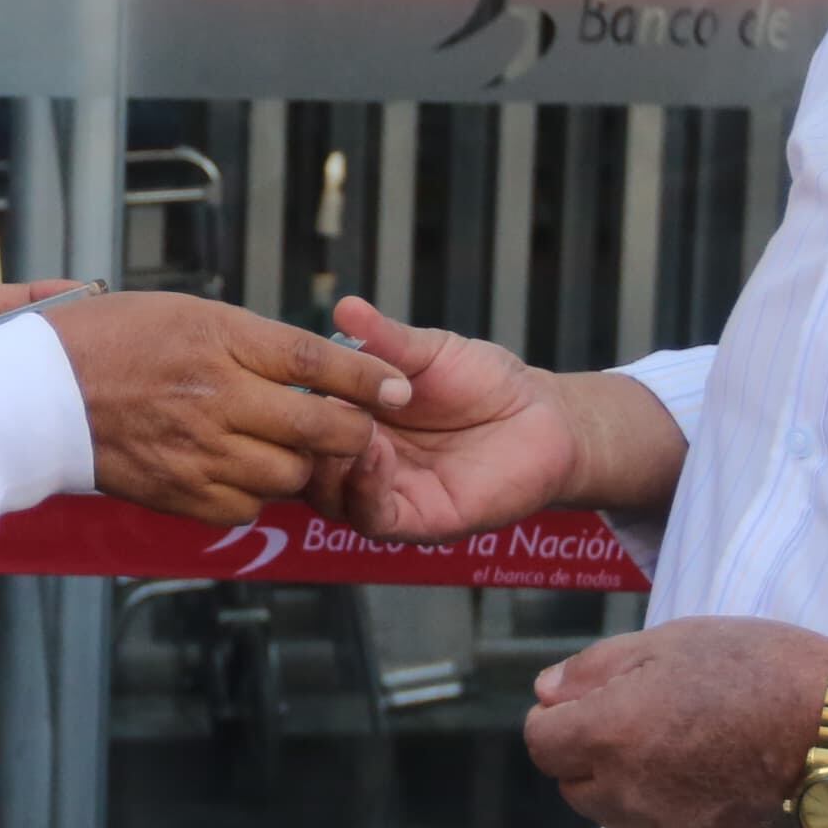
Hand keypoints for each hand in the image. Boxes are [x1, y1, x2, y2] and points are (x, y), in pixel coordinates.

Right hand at [45, 291, 412, 527]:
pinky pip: (245, 507)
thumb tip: (310, 361)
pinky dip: (254, 494)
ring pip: (288, 476)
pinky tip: (239, 473)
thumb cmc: (107, 341)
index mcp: (217, 338)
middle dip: (352, 432)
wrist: (35, 394)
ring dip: (298, 465)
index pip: (315, 362)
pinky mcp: (179, 493)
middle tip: (358, 429)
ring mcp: (198, 451)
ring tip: (282, 449)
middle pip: (317, 428)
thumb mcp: (185, 313)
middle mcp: (215, 397)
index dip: (366, 377)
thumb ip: (249, 340)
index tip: (400, 387)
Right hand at [306, 298, 686, 541]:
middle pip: (301, 464)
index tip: (283, 376)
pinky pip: (375, 517)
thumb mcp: (428, 352)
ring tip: (343, 429)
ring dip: (325, 467)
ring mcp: (386, 493)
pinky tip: (373, 453)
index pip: (298, 420)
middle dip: (297, 440)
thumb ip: (385, 339)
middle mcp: (360, 462)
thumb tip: (344, 306)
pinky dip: (364, 490)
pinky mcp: (419, 521)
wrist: (543, 414)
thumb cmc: (484, 382)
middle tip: (306, 409)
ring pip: (328, 498)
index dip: (285, 403)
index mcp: (353, 419)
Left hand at [531, 618, 827, 827]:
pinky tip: (709, 813)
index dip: (566, 720)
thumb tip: (545, 695)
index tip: (603, 707)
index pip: (542, 742)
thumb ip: (596, 669)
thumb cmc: (766, 672)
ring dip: (630, 811)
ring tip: (681, 779)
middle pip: (576, 787)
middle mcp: (624, 798)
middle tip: (658, 732)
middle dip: (599, 760)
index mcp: (609, 734)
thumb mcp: (677, 641)